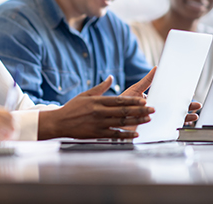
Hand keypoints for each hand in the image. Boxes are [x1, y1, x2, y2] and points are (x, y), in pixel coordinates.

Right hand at [38, 76, 154, 139]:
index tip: (144, 100)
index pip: (119, 100)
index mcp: (98, 101)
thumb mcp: (86, 94)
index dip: (133, 101)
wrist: (59, 122)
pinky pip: (114, 134)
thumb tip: (111, 77)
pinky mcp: (97, 134)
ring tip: (148, 119)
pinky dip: (126, 135)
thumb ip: (100, 87)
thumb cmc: (73, 107)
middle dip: (140, 110)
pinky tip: (136, 134)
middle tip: (152, 109)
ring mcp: (99, 124)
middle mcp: (99, 112)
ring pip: (121, 123)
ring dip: (136, 121)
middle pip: (123, 111)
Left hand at [122, 68, 198, 125]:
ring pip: (173, 121)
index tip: (192, 95)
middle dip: (188, 109)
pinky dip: (173, 129)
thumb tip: (157, 67)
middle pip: (176, 111)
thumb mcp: (136, 89)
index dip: (182, 99)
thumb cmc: (123, 102)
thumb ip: (147, 80)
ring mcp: (155, 121)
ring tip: (194, 117)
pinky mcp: (150, 130)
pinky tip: (180, 127)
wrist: (112, 115)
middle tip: (197, 107)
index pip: (172, 100)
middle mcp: (157, 112)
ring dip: (184, 119)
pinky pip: (164, 131)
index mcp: (155, 101)